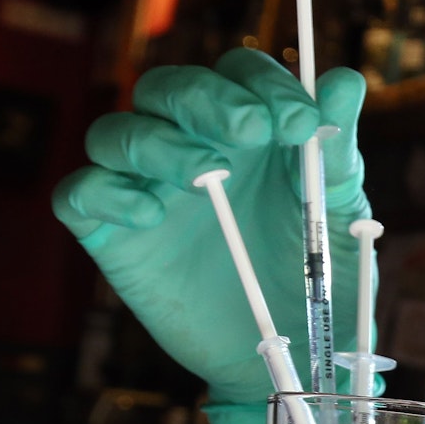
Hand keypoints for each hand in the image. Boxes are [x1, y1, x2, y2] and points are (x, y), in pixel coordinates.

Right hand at [52, 48, 369, 423]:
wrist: (288, 350)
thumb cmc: (315, 271)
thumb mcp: (338, 211)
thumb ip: (337, 148)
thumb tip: (346, 80)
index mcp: (247, 129)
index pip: (237, 72)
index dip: (263, 84)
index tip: (301, 123)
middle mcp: (188, 144)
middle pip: (168, 87)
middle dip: (207, 99)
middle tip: (252, 131)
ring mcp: (145, 187)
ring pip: (115, 131)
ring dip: (157, 141)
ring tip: (205, 175)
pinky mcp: (111, 234)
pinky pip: (78, 194)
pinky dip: (106, 193)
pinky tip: (150, 215)